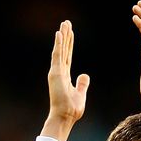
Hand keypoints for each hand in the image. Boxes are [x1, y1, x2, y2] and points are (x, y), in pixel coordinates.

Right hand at [41, 20, 89, 140]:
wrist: (65, 117)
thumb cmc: (71, 109)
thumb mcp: (80, 94)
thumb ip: (82, 83)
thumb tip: (84, 75)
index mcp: (64, 76)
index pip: (67, 56)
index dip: (69, 44)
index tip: (70, 33)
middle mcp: (59, 71)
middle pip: (63, 50)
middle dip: (65, 36)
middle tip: (66, 23)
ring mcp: (56, 71)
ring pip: (60, 50)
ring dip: (62, 36)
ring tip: (64, 24)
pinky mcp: (55, 73)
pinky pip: (58, 55)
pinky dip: (58, 44)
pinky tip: (59, 34)